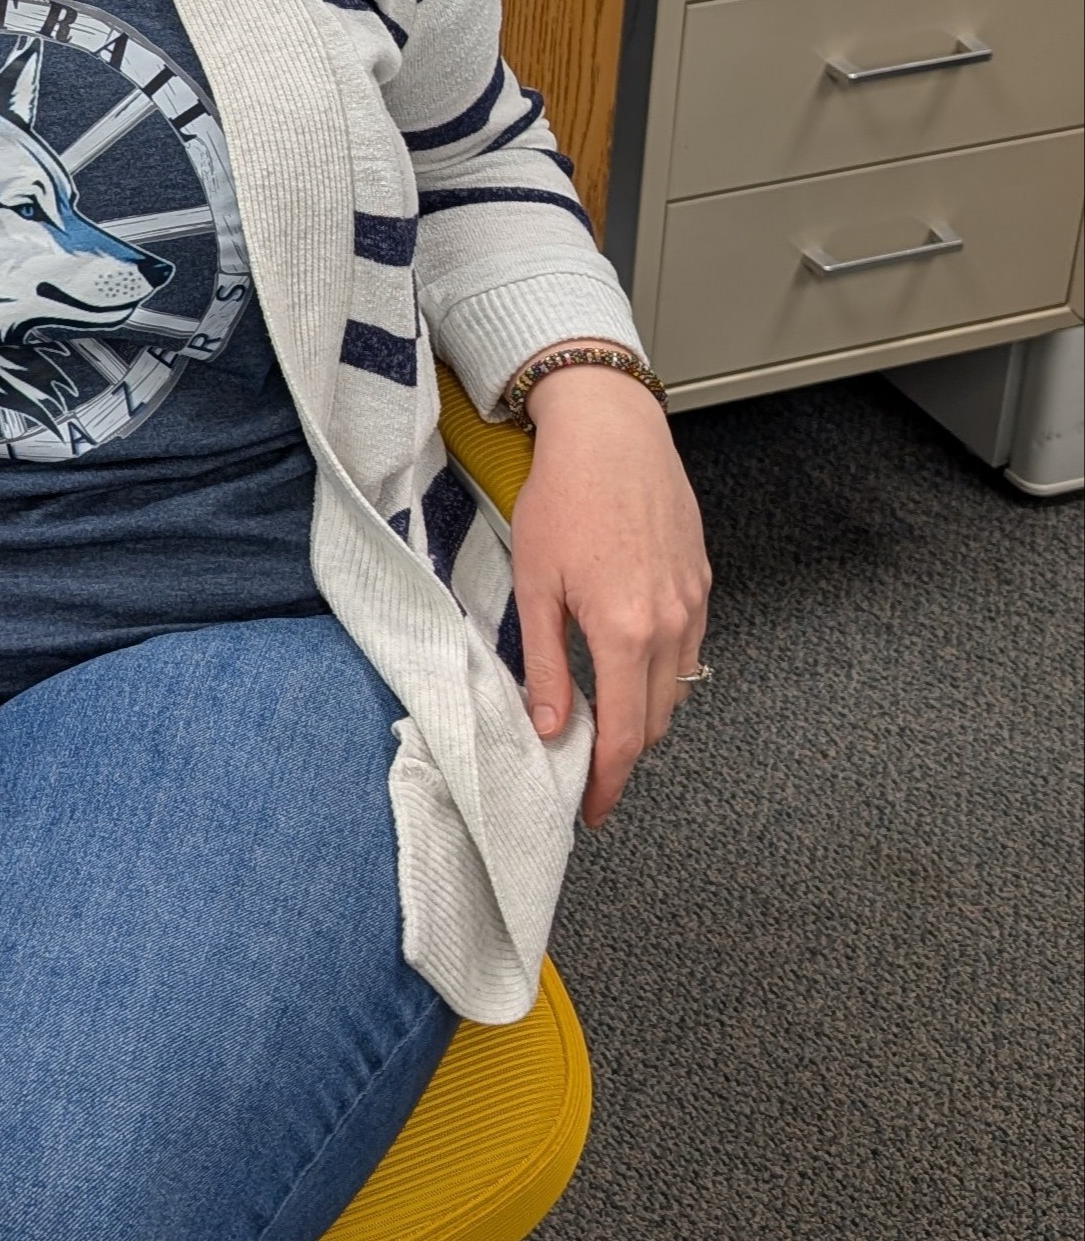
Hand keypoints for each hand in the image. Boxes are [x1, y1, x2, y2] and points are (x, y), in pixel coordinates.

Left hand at [507, 354, 710, 827]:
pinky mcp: (702, 581)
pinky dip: (663, 672)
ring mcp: (693, 603)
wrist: (611, 432)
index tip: (592, 808)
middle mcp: (671, 624)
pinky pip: (689, 649)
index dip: (610, 782)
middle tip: (590, 770)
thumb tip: (553, 728)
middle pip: (658, 720)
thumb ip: (547, 664)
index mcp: (625, 631)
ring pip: (677, 687)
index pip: (627, 735)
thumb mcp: (537, 583)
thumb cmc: (563, 496)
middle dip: (626, 755)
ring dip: (646, 713)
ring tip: (607, 719)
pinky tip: (631, 665)